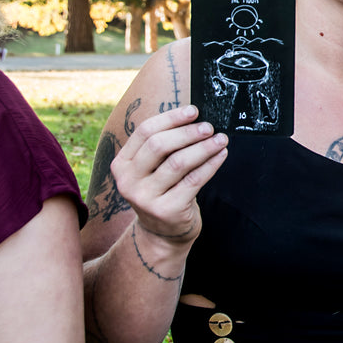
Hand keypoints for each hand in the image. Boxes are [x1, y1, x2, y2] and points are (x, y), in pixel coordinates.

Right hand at [110, 105, 227, 244]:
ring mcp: (145, 198)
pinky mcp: (167, 210)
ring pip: (178, 163)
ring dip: (204, 147)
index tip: (194, 110)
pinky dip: (211, 164)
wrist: (163, 232)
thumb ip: (164, 145)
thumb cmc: (163, 189)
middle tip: (210, 127)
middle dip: (188, 133)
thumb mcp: (152, 168)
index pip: (145, 132)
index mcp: (121, 164)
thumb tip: (194, 116)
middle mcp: (128, 181)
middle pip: (159, 146)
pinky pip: (193, 180)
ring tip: (221, 139)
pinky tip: (221, 155)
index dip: (171, 118)